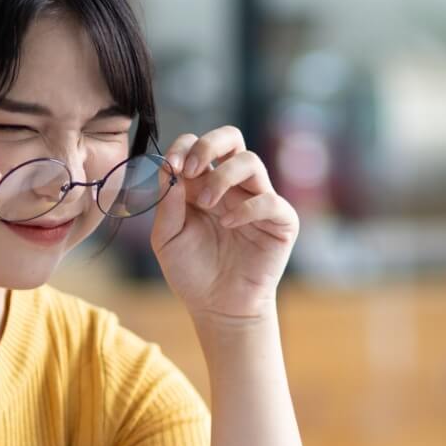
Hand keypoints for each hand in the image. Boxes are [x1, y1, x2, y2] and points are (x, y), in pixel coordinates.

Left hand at [150, 126, 299, 322]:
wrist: (218, 308)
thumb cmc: (192, 273)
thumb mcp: (166, 238)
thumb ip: (167, 204)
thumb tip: (170, 169)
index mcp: (202, 184)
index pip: (197, 145)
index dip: (184, 147)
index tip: (171, 166)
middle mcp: (232, 187)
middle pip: (231, 137)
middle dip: (210, 144)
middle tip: (193, 168)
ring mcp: (257, 200)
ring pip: (250, 161)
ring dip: (223, 177)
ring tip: (207, 205)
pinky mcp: (279, 221)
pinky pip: (269, 200)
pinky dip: (246, 208)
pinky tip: (228, 225)